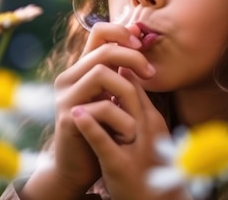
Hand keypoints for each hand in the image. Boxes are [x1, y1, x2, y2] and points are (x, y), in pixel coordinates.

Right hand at [23, 23, 154, 198]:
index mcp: (81, 69)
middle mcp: (69, 78)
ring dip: (128, 89)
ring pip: (101, 73)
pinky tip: (128, 132)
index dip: (122, 32)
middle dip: (134, 58)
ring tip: (137, 109)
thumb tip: (139, 34)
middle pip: (105, 50)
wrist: (78, 167)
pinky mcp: (69, 118)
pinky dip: (122, 118)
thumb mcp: (113, 96)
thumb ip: (121, 70)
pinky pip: (101, 107)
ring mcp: (66, 97)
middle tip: (151, 73)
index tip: (142, 45)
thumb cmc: (102, 130)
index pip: (99, 32)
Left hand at [71, 75, 176, 199]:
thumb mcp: (145, 132)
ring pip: (118, 114)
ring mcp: (135, 147)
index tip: (99, 63)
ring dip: (98, 100)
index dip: (116, 70)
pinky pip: (104, 142)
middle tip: (86, 70)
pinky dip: (90, 127)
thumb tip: (125, 71)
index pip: (134, 85)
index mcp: (151, 119)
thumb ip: (136, 105)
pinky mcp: (121, 165)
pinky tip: (76, 116)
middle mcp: (147, 128)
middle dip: (107, 78)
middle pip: (128, 92)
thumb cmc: (147, 164)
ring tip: (77, 89)